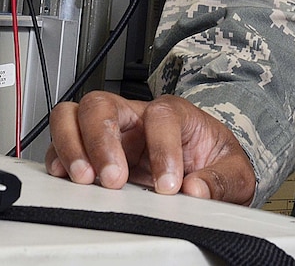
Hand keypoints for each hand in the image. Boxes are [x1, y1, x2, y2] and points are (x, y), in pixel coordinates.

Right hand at [43, 91, 256, 203]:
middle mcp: (137, 115)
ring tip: (84, 178)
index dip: (162, 149)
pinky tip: (65, 175)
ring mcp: (112, 130)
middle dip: (102, 140)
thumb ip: (222, 180)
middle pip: (104, 104)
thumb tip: (197, 190)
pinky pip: (63, 141)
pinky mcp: (93, 150)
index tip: (168, 185)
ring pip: (74, 114)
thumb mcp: (235, 173)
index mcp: (175, 113)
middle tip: (113, 179)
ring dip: (73, 144)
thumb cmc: (215, 161)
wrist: (206, 167)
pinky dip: (58, 155)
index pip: (160, 116)